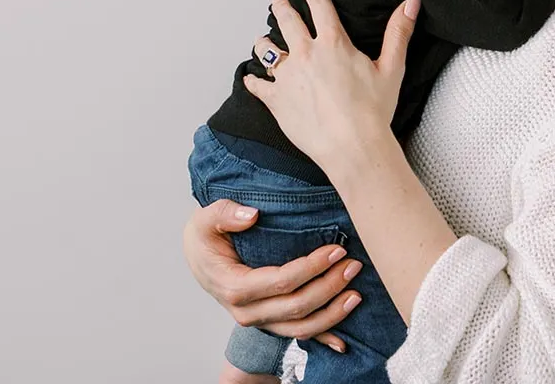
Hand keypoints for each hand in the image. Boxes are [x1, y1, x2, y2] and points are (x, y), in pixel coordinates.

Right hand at [183, 198, 362, 351]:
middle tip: (353, 265)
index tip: (336, 249)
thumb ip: (225, 213)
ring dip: (331, 314)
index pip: (282, 281)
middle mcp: (247, 311)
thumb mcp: (206, 218)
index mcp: (235, 286)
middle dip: (329, 287)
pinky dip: (321, 338)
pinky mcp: (268, 321)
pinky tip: (342, 342)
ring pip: (300, 328)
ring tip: (356, 295)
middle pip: (296, 307)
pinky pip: (297, 336)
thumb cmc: (206, 236)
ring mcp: (259, 320)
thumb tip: (252, 215)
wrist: (198, 255)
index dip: (312, 268)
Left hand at [243, 0, 418, 177]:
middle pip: (288, 21)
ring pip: (268, 51)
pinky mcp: (277, 100)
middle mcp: (306, 54)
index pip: (319, 4)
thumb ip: (398, 33)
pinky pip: (258, 85)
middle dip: (282, 7)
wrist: (352, 147)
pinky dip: (254, 80)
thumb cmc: (373, 110)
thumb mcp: (391, 68)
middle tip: (278, 0)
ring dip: (265, 42)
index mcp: (333, 43)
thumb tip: (410, 3)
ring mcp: (288, 77)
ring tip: (262, 39)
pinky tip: (251, 78)